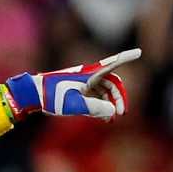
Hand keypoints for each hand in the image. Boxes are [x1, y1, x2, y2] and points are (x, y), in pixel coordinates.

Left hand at [6, 48, 139, 121]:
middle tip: (121, 113)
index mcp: (90, 74)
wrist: (32, 94)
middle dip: (119, 98)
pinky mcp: (76, 89)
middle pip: (112, 84)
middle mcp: (88, 75)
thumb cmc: (52, 97)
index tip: (139, 52)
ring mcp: (83, 82)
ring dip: (110, 103)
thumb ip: (94, 108)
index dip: (126, 58)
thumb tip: (112, 112)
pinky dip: (101, 104)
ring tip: (111, 120)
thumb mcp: (73, 104)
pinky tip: (102, 117)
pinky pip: (95, 95)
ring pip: (104, 91)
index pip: (112, 64)